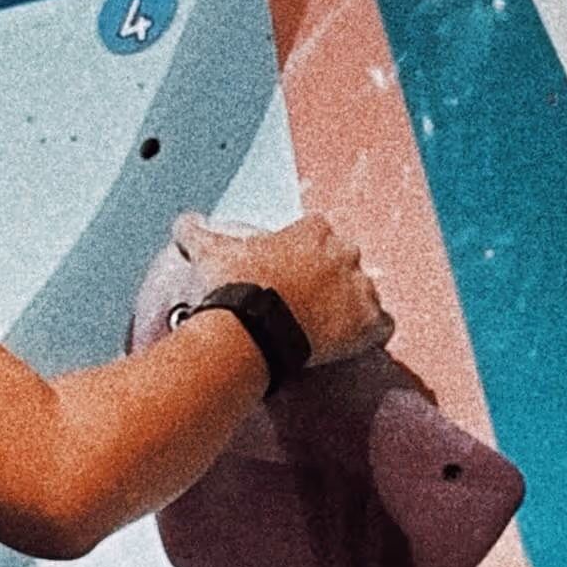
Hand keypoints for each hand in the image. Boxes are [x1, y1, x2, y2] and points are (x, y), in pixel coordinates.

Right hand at [173, 207, 389, 371]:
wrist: (254, 330)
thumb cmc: (236, 287)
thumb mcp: (212, 252)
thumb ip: (198, 232)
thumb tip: (183, 223)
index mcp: (315, 230)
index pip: (318, 235)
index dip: (303, 257)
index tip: (288, 274)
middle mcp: (346, 253)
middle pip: (344, 263)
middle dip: (328, 280)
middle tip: (304, 304)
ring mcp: (362, 289)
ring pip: (364, 294)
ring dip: (349, 307)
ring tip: (323, 327)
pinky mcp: (371, 324)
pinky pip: (382, 327)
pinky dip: (371, 335)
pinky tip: (351, 343)